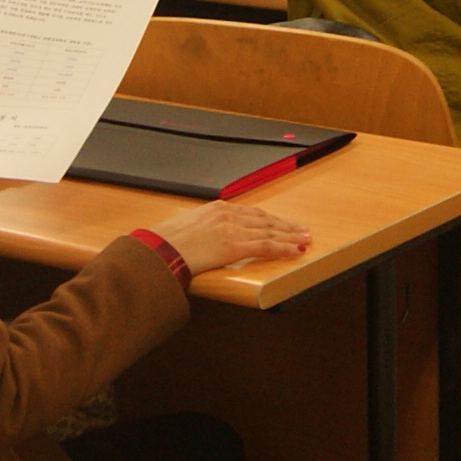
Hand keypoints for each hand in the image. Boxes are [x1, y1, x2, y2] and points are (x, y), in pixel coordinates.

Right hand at [154, 196, 312, 273]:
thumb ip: (204, 228)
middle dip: (286, 226)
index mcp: (217, 209)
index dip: (271, 220)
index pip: (252, 213)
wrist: (155, 250)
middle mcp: (227, 215)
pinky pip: (265, 246)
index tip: (284, 224)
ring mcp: (231, 229)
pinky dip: (283, 248)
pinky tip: (294, 251)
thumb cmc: (164, 243)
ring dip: (290, 236)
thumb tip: (209, 238)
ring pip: (269, 231)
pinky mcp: (232, 246)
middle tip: (303, 231)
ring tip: (305, 240)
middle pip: (265, 220)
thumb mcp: (186, 227)